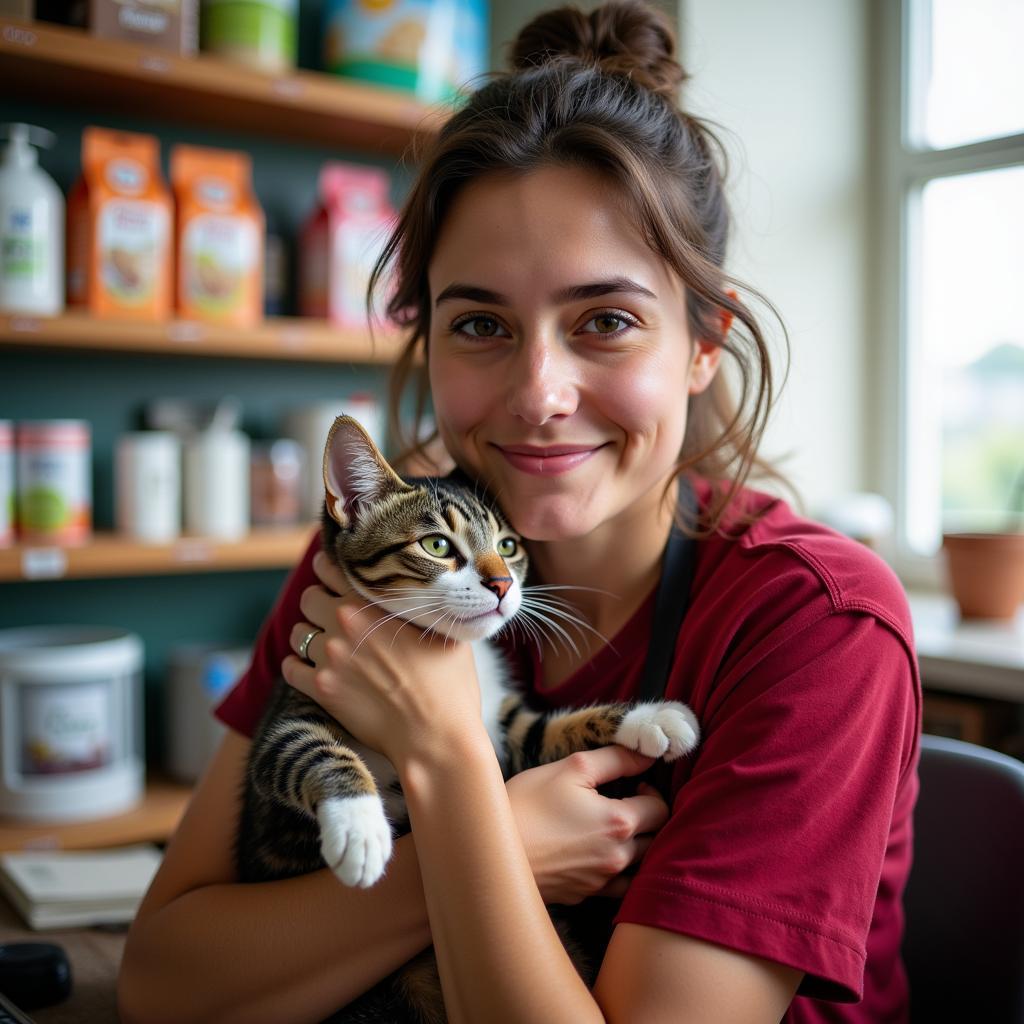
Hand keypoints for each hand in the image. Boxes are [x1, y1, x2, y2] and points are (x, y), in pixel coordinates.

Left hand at [282, 551, 483, 764]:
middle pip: (308, 598)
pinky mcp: (320, 690)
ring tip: (326, 645)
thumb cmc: (449, 684)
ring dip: (309, 636)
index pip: (331, 568)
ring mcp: (329, 657)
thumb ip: (421, 606)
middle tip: (332, 614)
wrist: (436, 736)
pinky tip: (311, 669)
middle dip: (318, 603)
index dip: (328, 567)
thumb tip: (424, 593)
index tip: (330, 572)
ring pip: (298, 633)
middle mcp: (344, 624)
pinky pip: (289, 669)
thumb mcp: (443, 631)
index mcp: (371, 604)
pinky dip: (296, 667)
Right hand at [506, 746, 669, 905]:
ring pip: (639, 865)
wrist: (491, 853)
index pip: (661, 809)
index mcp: (619, 823)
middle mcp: (618, 857)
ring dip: (635, 846)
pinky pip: (616, 886)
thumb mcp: (571, 768)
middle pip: (655, 839)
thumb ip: (615, 758)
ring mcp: (602, 882)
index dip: (652, 792)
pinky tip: (595, 853)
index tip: (633, 784)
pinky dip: (616, 870)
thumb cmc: (528, 805)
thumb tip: (648, 752)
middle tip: (624, 802)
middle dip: (647, 819)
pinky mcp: (584, 895)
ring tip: (611, 828)